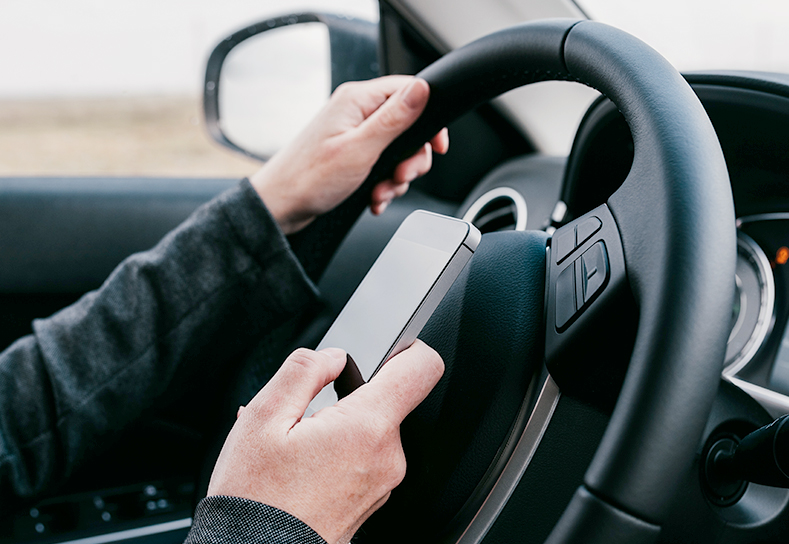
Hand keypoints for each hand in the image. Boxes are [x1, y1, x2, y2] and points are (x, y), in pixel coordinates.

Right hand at [207, 340, 443, 543]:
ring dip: (338, 427)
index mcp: (367, 428)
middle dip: (348, 398)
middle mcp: (387, 457)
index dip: (409, 346)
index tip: (391, 346)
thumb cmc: (255, 497)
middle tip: (303, 420)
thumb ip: (304, 370)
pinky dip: (337, 452)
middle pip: (386, 401)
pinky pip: (363, 459)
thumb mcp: (263, 417)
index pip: (422, 368)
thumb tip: (332, 357)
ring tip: (295, 447)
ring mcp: (382, 483)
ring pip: (370, 431)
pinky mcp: (371, 500)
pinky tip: (301, 465)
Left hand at [250, 76, 448, 233]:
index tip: (437, 146)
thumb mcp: (360, 148)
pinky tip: (374, 197)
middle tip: (401, 176)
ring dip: (396, 177)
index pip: (409, 91)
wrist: (280, 207)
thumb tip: (422, 89)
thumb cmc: (309, 178)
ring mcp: (352, 134)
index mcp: (357, 100)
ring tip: (381, 192)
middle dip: (411, 158)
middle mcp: (355, 112)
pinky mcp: (350, 154)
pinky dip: (383, 184)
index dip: (429, 119)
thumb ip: (394, 118)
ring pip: (397, 150)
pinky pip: (381, 165)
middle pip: (408, 125)